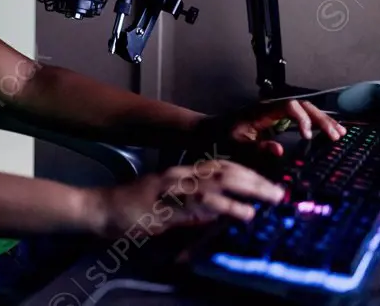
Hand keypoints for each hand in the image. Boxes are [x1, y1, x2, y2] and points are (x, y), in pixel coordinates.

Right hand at [87, 159, 285, 240]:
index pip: (220, 166)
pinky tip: (243, 213)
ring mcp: (172, 188)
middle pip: (225, 170)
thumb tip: (221, 214)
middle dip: (255, 180)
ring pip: (218, 183)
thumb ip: (194, 209)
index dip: (247, 172)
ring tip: (271, 199)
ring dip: (248, 190)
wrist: (100, 209)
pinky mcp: (167, 205)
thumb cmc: (130, 210)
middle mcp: (178, 175)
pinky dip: (226, 208)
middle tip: (279, 191)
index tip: (269, 182)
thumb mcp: (167, 207)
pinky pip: (202, 205)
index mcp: (179, 173)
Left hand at [194, 99, 345, 157]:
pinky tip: (327, 132)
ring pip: (304, 109)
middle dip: (320, 119)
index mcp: (262, 110)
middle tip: (336, 136)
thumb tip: (279, 150)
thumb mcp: (235, 146)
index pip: (290, 106)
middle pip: (302, 106)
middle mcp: (271, 107)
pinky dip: (315, 123)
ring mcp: (274, 111)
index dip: (302, 119)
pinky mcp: (276, 118)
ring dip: (322, 120)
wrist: (208, 131)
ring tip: (339, 133)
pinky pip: (300, 116)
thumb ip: (255, 149)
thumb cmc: (220, 138)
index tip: (307, 136)